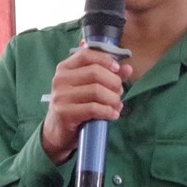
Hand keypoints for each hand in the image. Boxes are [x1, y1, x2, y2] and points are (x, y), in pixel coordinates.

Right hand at [40, 45, 131, 163]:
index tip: (117, 69)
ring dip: (113, 99)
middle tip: (119, 93)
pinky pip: (93, 108)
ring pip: (96, 90)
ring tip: (117, 106)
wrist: (58, 131)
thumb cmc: (76, 106)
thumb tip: (128, 68)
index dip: (105, 60)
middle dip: (113, 83)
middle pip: (95, 72)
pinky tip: (113, 115)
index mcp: (65, 68)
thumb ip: (108, 77)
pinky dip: (108, 111)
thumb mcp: (89, 88)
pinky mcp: (64, 112)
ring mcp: (60, 96)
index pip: (86, 55)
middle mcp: (60, 79)